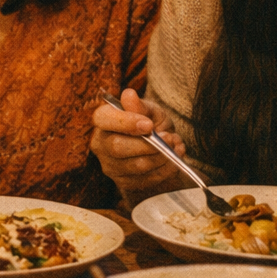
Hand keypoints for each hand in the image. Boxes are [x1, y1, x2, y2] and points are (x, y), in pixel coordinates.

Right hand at [90, 88, 188, 206]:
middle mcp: (101, 144)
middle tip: (169, 137)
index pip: (103, 120)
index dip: (125, 122)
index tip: (148, 125)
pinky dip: (165, 169)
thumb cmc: (151, 125)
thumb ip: (140, 106)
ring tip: (175, 145)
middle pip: (118, 148)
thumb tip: (128, 95)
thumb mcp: (150, 111)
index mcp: (103, 121)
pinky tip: (173, 159)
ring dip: (161, 156)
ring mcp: (111, 166)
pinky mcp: (124, 182)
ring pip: (136, 165)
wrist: (160, 150)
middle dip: (148, 144)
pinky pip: (146, 179)